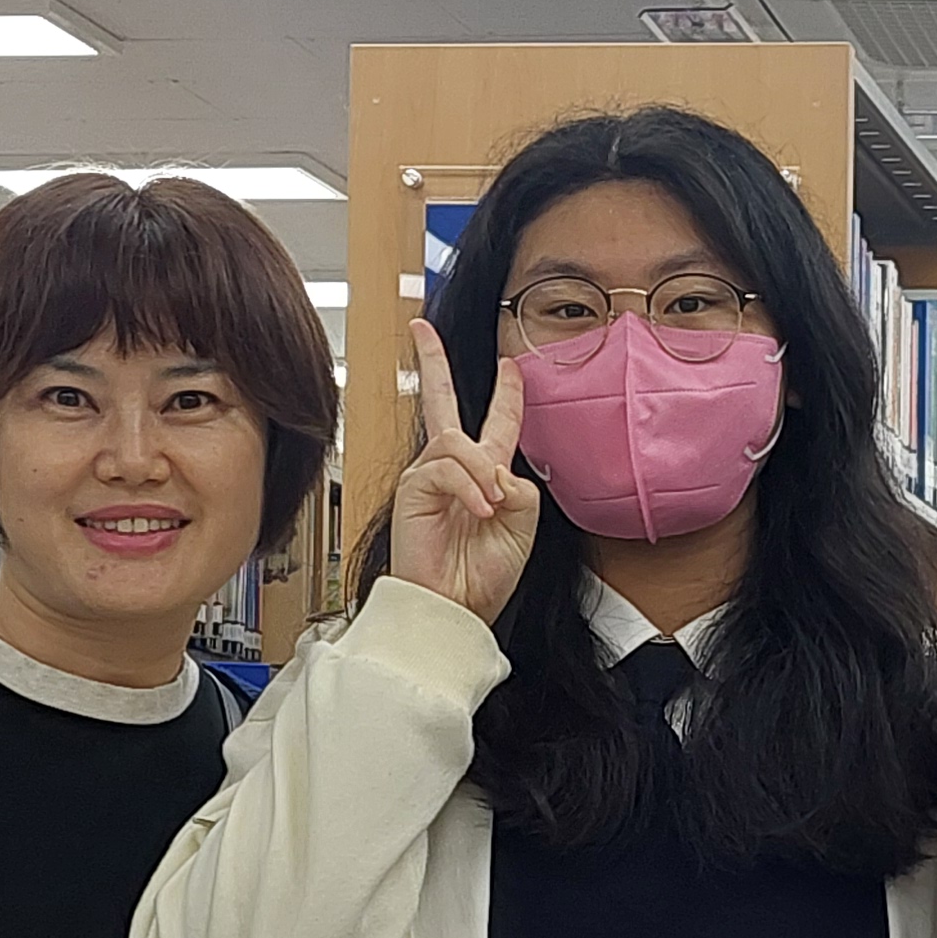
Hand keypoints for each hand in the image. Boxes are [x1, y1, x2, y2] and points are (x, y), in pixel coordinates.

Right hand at [386, 318, 540, 623]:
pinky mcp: (412, 488)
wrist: (455, 607)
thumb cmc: (483, 575)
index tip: (510, 365)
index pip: (495, 423)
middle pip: (441, 402)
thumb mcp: (523, 524)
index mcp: (483, 475)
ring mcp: (428, 476)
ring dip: (481, 475)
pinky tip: (477, 512)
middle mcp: (452, 469)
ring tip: (489, 510)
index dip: (506, 393)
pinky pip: (446, 467)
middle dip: (432, 363)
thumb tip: (494, 466)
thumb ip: (520, 485)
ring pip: (458, 442)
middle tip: (422, 330)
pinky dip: (468, 488)